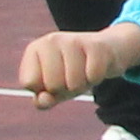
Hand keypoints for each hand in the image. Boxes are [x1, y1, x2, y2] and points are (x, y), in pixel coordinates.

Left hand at [18, 25, 139, 100]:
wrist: (109, 49)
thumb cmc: (75, 71)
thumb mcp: (55, 88)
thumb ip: (43, 100)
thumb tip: (43, 100)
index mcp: (35, 49)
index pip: (29, 83)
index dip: (44, 88)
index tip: (54, 78)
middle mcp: (51, 40)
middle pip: (52, 85)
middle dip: (65, 88)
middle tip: (72, 75)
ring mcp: (73, 40)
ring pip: (73, 84)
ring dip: (82, 85)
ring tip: (84, 72)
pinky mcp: (96, 45)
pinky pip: (93, 77)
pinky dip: (96, 79)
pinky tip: (96, 67)